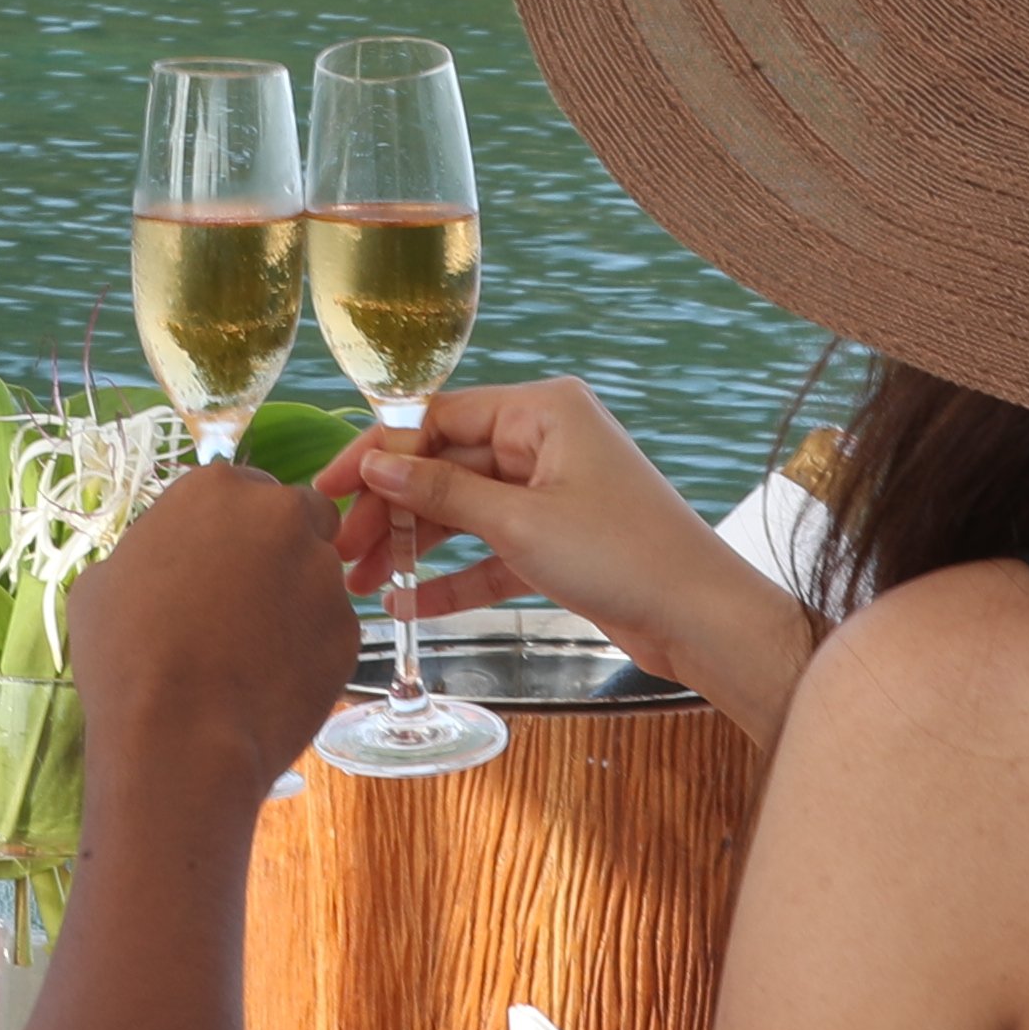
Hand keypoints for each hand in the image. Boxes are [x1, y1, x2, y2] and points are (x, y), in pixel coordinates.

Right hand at [64, 463, 358, 797]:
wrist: (179, 738)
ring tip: (254, 652)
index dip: (232, 528)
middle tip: (247, 599)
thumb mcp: (104, 582)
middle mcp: (281, 516)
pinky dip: (309, 650)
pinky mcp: (350, 630)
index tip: (217, 561)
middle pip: (299, 517)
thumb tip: (163, 564)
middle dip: (281, 548)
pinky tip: (272, 682)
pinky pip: (329, 631)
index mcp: (217, 488)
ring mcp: (323, 573)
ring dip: (296, 600)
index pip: (244, 489)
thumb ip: (150, 552)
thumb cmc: (126, 655)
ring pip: (319, 576)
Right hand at [311, 379, 818, 743]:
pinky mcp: (557, 542)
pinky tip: (406, 605)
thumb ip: (442, 495)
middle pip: (444, 468)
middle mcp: (544, 441)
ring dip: (411, 548)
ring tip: (358, 584)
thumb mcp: (521, 522)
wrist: (701, 619)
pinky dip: (451, 577)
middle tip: (338, 551)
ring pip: (462, 513)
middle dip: (389, 511)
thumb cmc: (626, 555)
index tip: (327, 490)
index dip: (377, 455)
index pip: (436, 420)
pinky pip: (489, 552)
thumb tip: (376, 467)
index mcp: (541, 410)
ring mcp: (550, 492)